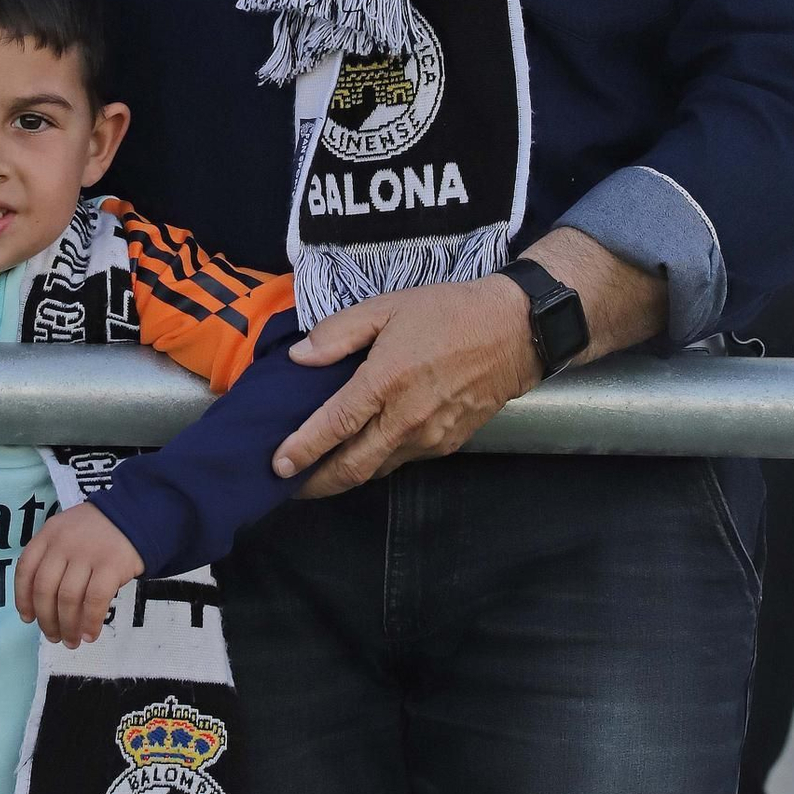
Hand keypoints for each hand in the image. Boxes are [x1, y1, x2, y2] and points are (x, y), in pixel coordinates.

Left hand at [15, 503, 143, 646]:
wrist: (135, 514)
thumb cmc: (97, 532)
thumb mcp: (67, 532)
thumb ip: (52, 558)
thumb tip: (40, 606)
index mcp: (49, 534)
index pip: (26, 569)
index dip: (23, 598)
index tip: (28, 618)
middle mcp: (64, 542)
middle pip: (45, 589)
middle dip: (46, 620)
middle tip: (54, 637)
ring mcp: (87, 553)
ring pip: (68, 598)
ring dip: (67, 626)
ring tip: (71, 641)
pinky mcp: (111, 564)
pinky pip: (95, 601)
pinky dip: (90, 622)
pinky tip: (90, 634)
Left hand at [272, 276, 538, 497]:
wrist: (516, 332)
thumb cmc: (449, 313)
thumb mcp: (387, 307)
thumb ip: (339, 333)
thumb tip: (300, 357)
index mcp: (386, 382)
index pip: (334, 427)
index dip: (303, 450)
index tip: (277, 466)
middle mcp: (407, 419)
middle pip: (353, 467)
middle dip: (317, 483)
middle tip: (288, 486)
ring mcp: (430, 437)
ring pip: (378, 469)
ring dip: (346, 475)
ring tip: (320, 472)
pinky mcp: (449, 445)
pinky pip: (404, 460)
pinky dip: (379, 461)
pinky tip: (365, 451)